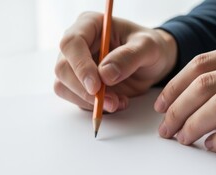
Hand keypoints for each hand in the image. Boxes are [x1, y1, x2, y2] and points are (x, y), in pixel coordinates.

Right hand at [54, 12, 176, 112]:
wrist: (153, 63)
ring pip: (64, 86)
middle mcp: (78, 45)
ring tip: (118, 102)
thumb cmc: (149, 48)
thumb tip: (105, 74)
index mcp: (90, 25)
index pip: (72, 43)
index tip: (96, 86)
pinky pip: (76, 99)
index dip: (80, 66)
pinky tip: (116, 102)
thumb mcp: (148, 47)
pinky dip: (94, 107)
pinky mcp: (81, 84)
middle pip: (63, 68)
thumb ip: (129, 57)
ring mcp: (76, 66)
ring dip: (89, 101)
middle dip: (84, 90)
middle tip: (111, 102)